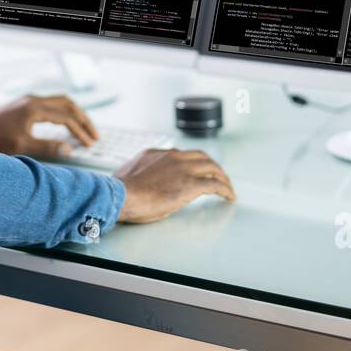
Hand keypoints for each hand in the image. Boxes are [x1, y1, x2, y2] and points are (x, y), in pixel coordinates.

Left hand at [0, 94, 99, 157]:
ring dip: (76, 114)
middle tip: (95, 134)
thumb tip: (70, 149)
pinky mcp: (27, 103)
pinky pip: (53, 103)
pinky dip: (65, 112)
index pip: (66, 117)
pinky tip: (67, 123)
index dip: (81, 131)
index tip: (90, 143)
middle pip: (69, 104)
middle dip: (84, 119)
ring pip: (62, 101)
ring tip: (85, 128)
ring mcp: (30, 99)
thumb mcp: (22, 147)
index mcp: (35, 108)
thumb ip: (47, 147)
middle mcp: (35, 100)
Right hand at [114, 148, 235, 222]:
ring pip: (212, 167)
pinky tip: (229, 197)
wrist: (121, 195)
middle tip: (219, 177)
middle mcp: (173, 157)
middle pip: (202, 157)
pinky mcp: (190, 184)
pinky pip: (215, 185)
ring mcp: (183, 169)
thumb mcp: (129, 174)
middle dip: (213, 167)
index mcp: (157, 154)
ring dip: (223, 177)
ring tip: (228, 187)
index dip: (193, 163)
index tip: (197, 170)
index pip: (182, 155)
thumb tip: (138, 181)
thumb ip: (140, 174)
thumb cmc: (120, 190)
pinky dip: (225, 190)